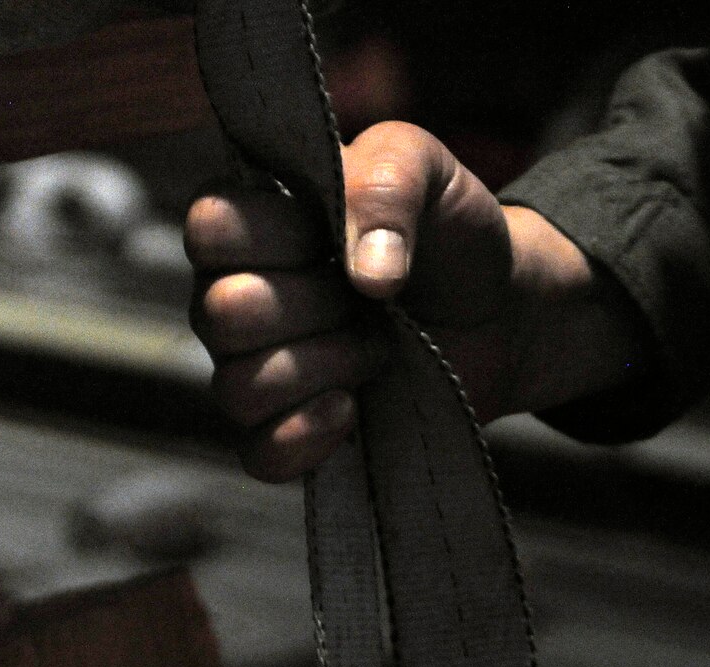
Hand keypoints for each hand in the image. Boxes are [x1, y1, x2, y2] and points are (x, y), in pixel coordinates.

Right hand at [185, 121, 642, 479]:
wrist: (499, 312)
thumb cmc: (449, 233)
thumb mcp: (428, 170)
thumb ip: (386, 183)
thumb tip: (367, 275)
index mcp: (254, 221)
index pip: (209, 228)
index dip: (276, 238)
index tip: (333, 233)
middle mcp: (239, 295)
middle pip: (222, 315)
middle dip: (313, 308)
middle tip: (374, 300)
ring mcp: (260, 369)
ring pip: (239, 387)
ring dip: (324, 367)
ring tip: (379, 348)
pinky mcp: (291, 433)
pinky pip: (260, 453)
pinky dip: (304, 437)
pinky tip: (352, 407)